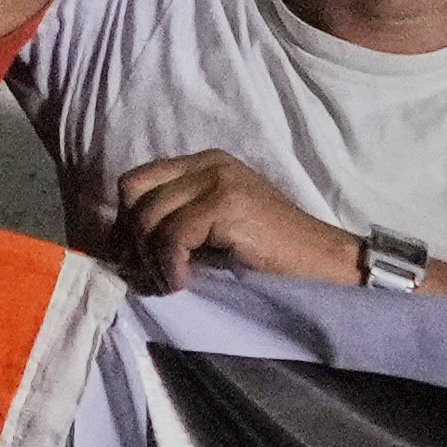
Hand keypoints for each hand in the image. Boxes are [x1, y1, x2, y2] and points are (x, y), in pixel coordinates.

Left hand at [95, 149, 364, 292]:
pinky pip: (171, 236)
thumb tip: (124, 246)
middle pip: (134, 192)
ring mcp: (219, 180)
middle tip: (146, 273)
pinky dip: (169, 266)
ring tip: (171, 283)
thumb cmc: (271, 256)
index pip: (137, 180)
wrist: (322, 263)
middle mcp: (209, 163)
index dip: (125, 221)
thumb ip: (179, 221)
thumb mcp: (217, 229)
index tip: (131, 259)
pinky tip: (184, 283)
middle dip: (131, 237)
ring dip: (151, 259)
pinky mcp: (227, 205)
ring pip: (149, 216)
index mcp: (205, 163)